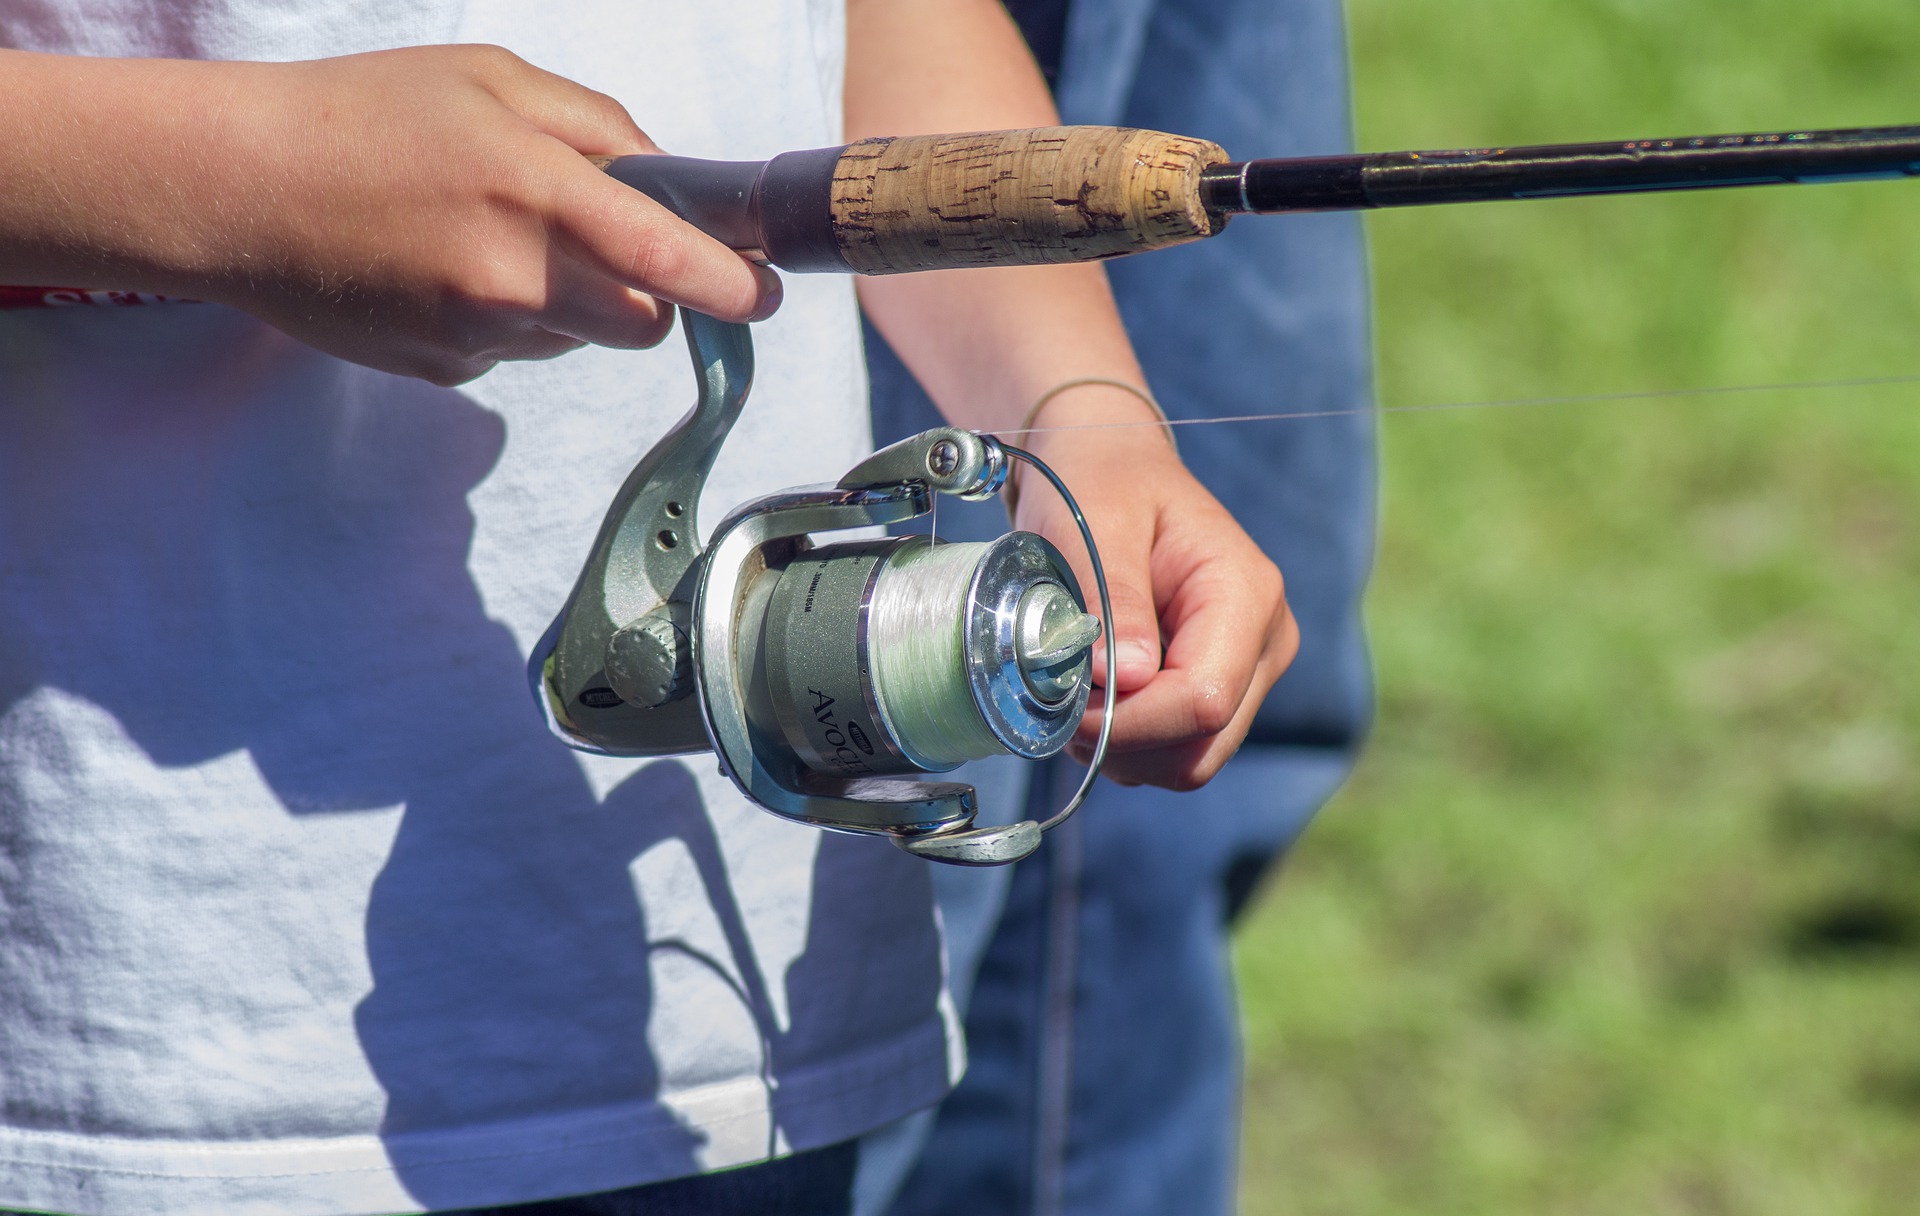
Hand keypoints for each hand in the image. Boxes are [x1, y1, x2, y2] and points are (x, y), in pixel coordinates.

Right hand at [0, 46, 778, 383]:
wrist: (236, 189)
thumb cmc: (366, 115)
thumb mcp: (492, 80)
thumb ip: (599, 127)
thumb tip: (672, 178)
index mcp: (537, 193)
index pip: (674, 264)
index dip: (739, 287)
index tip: (770, 293)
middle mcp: (515, 280)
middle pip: (644, 327)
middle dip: (652, 296)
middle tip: (613, 246)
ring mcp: (478, 337)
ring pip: (581, 343)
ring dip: (575, 306)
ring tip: (495, 240)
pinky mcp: (446, 372)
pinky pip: (518, 355)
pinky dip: (512, 322)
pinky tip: (448, 273)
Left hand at [1013, 389, 1298, 789]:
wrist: (1108, 469)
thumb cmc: (1101, 482)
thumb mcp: (1097, 522)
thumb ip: (1113, 599)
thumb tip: (1123, 680)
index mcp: (1246, 594)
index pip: (1204, 700)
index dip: (1130, 722)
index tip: (1063, 708)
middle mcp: (1263, 642)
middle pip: (1202, 745)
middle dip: (1123, 743)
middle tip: (1057, 708)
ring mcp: (1246, 671)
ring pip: (1189, 762)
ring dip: (1120, 750)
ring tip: (1069, 700)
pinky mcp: (1215, 687)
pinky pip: (1175, 749)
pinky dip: (1126, 744)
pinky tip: (1089, 702)